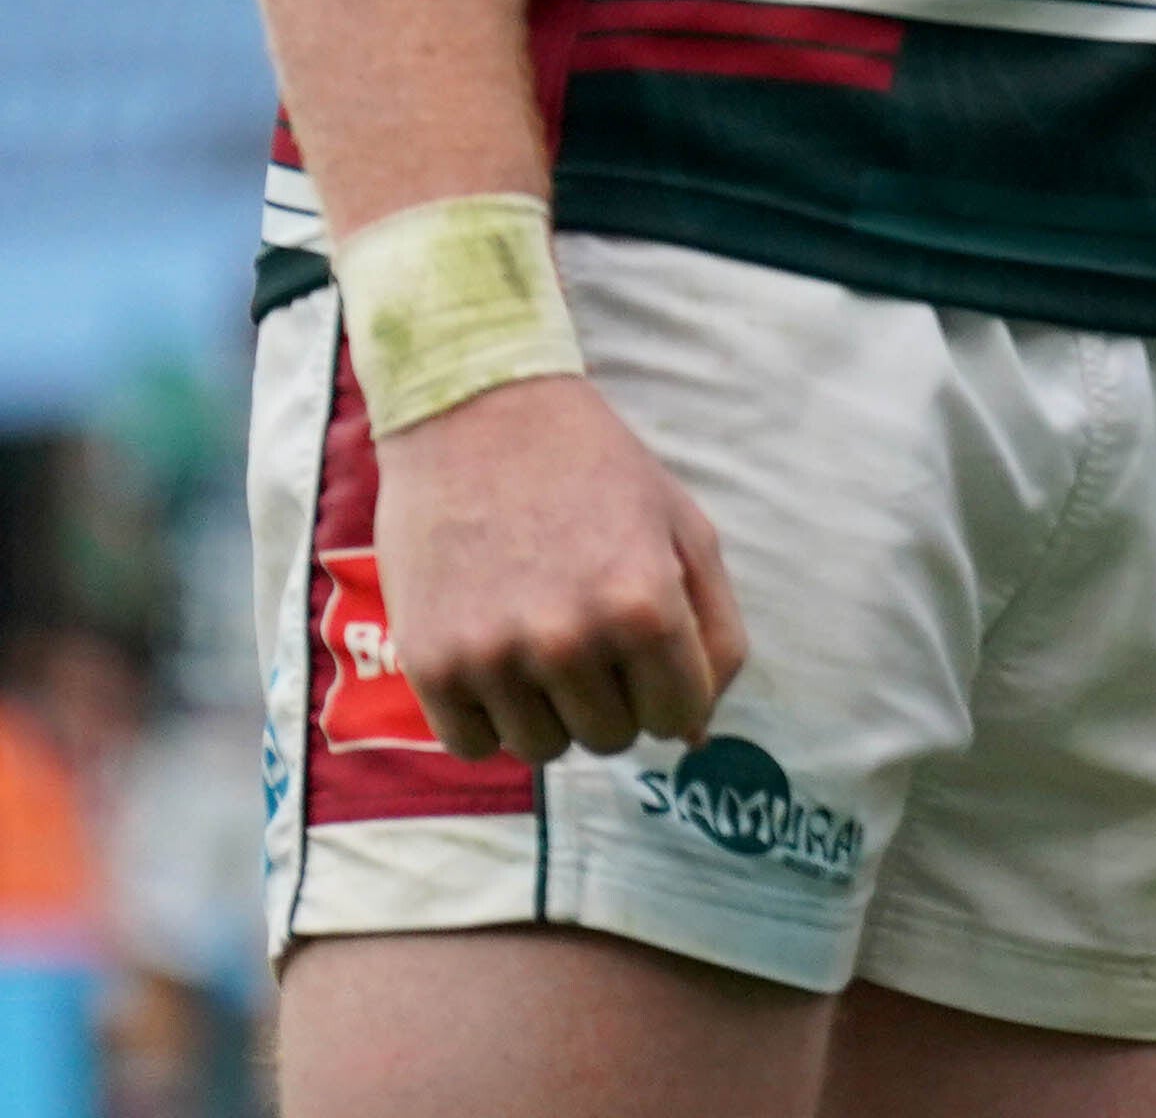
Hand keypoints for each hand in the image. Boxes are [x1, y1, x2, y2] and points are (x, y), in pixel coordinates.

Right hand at [366, 372, 745, 761]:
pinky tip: (495, 657)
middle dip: (614, 699)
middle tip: (592, 636)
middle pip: (612, 739)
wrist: (479, 416)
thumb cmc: (598, 470)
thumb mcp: (685, 531)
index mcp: (645, 604)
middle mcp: (570, 638)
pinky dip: (489, 717)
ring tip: (540, 639)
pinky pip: (473, 746)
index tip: (652, 660)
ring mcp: (495, 656)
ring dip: (550, 711)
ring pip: (544, 750)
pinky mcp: (430, 664)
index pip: (679, 716)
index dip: (672, 693)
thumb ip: (713, 634)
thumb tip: (696, 735)